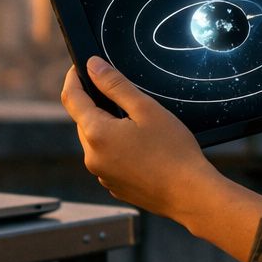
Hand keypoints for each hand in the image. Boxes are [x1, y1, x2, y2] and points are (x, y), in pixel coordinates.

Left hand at [59, 56, 218, 219]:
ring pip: (96, 140)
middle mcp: (92, 157)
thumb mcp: (145, 108)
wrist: (190, 195)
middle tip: (123, 96)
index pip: (71, 97)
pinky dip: (117, 148)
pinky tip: (143, 148)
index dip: (74, 77)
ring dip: (108, 127)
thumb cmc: (173, 151)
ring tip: (140, 126)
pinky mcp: (113, 186)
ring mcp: (102, 175)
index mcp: (96, 133)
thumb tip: (93, 66)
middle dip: (97, 104)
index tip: (81, 66)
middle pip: (84, 120)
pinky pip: (108, 159)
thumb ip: (115, 85)